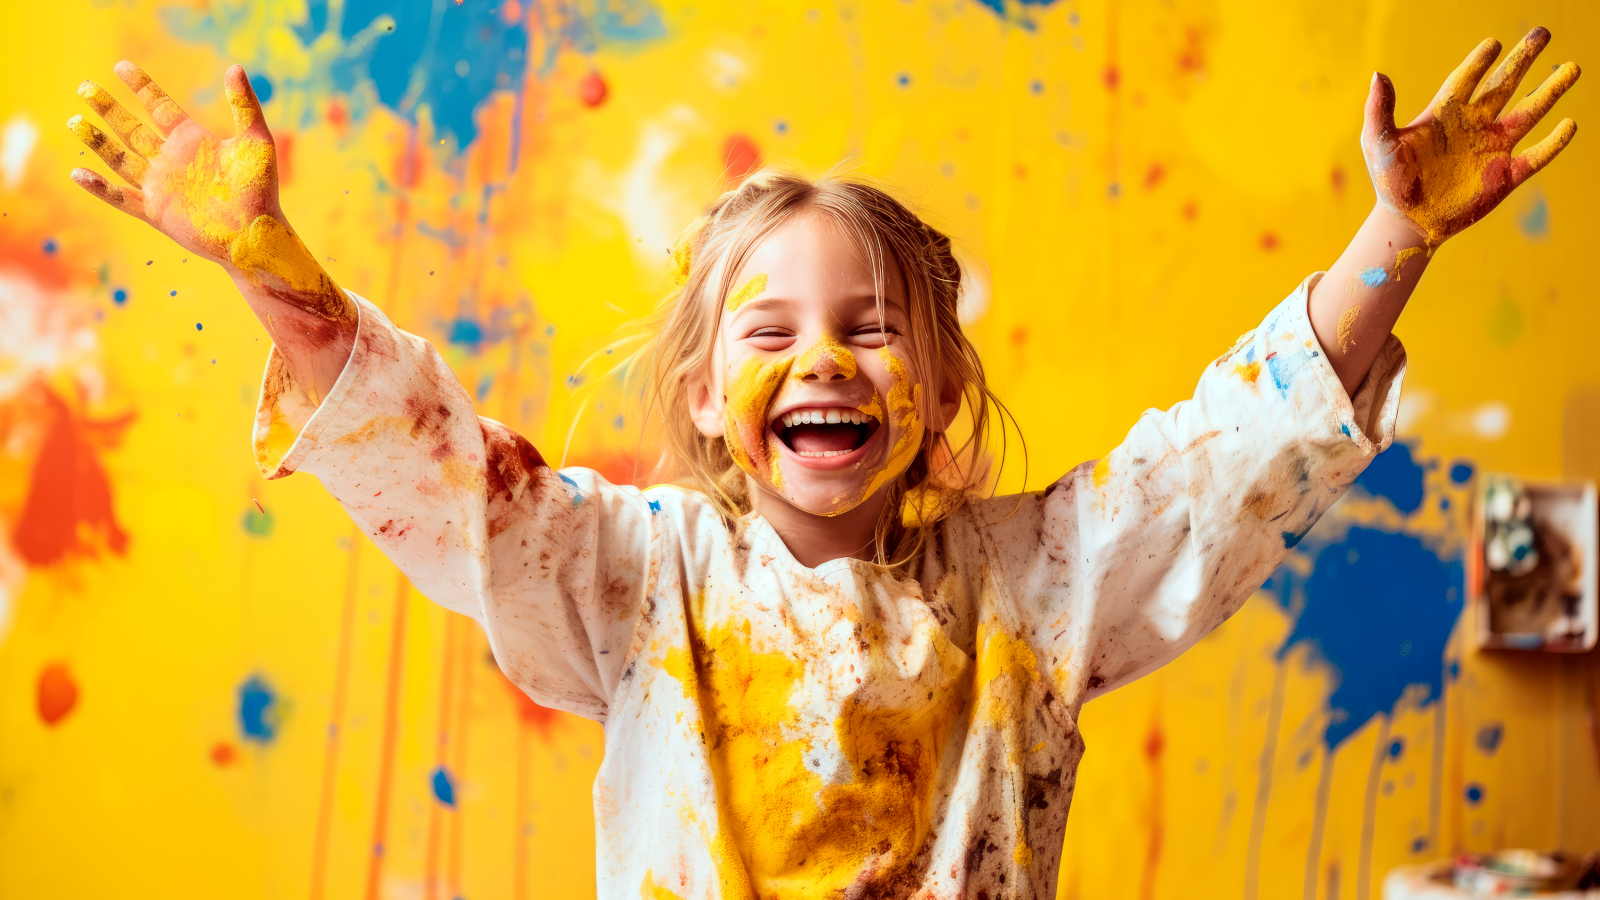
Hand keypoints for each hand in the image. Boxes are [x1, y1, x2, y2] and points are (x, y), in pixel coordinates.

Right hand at [68, 62, 351, 322]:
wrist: (255, 235)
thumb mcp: (256, 142)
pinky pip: (120, 197)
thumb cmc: (260, 191)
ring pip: (120, 159)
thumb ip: (244, 106)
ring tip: (74, 121)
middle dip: (108, 109)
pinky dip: (99, 187)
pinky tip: (79, 172)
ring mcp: (161, 186)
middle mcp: (171, 161)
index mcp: (191, 141)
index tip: (120, 66)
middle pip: (131, 129)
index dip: (140, 86)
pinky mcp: (155, 212)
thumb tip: (235, 67)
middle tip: (84, 88)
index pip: (158, 106)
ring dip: (97, 142)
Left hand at [1362, 28, 1579, 247]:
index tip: (1493, 43)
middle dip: (1523, 60)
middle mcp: (1472, 126)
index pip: (1465, 79)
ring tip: (1572, 67)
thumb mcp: (1378, 144)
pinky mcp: (1504, 176)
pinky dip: (1553, 143)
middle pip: (1503, 85)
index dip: (1479, 62)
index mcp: (1443, 114)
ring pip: (1528, 113)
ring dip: (1550, 91)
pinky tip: (1569, 124)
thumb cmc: (1389, 182)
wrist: (1406, 222)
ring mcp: (1491, 149)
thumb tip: (1378, 75)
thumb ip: (1379, 111)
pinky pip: (1535, 156)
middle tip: (1543, 33)